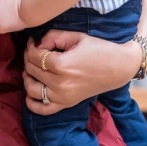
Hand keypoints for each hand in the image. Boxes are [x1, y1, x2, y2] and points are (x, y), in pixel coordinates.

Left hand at [24, 30, 142, 113]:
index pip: (35, 56)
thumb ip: (53, 36)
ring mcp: (63, 96)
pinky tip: (32, 90)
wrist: (119, 67)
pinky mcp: (66, 104)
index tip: (33, 42)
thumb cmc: (99, 49)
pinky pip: (41, 109)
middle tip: (34, 52)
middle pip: (32, 70)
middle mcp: (61, 83)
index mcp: (63, 65)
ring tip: (32, 69)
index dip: (30, 47)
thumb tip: (36, 44)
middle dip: (29, 58)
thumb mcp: (76, 37)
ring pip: (31, 89)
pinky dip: (31, 102)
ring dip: (27, 77)